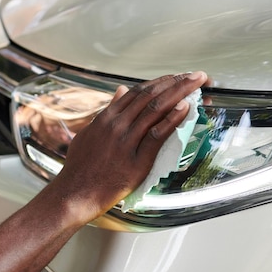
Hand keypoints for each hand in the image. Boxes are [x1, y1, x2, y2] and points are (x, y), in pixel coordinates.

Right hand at [45, 71, 207, 225]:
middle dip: (176, 83)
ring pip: (155, 109)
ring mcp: (125, 141)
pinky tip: (185, 108)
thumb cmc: (82, 169)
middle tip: (195, 76)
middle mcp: (116, 125)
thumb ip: (107, 112)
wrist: (74, 195)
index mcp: (106, 118)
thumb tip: (120, 91)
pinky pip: (157, 135)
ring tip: (196, 85)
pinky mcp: (136, 160)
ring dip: (179, 94)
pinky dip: (172, 119)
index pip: (137, 92)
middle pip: (150, 96)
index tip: (176, 77)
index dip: (160, 82)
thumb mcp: (89, 133)